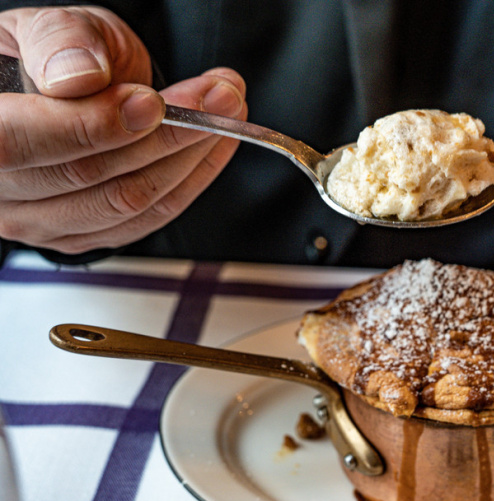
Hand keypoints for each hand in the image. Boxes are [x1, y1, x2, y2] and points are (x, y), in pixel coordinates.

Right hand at [0, 6, 246, 254]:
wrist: (66, 87)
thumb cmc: (51, 56)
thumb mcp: (50, 26)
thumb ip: (60, 41)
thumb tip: (78, 77)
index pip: (16, 143)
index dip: (89, 127)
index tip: (152, 103)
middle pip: (86, 174)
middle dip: (166, 134)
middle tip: (219, 96)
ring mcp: (38, 219)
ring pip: (124, 201)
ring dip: (188, 156)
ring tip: (226, 109)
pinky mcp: (83, 235)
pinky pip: (146, 219)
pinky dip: (191, 179)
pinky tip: (214, 143)